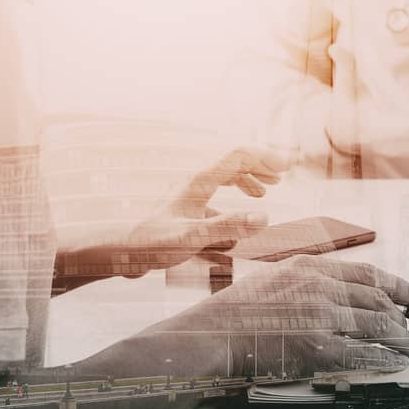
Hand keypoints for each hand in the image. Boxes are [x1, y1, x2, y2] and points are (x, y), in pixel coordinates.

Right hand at [77, 256, 408, 377]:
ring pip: (380, 328)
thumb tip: (342, 294)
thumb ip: (308, 281)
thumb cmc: (235, 313)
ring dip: (405, 341)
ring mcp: (322, 317)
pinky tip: (398, 364)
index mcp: (310, 267)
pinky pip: (365, 355)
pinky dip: (387, 360)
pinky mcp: (319, 349)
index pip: (368, 273)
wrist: (211, 337)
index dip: (398, 286)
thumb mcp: (274, 278)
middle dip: (405, 319)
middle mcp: (321, 287)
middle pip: (379, 301)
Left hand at [124, 147, 289, 268]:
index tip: (288, 166)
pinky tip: (240, 215)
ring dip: (248, 179)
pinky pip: (216, 193)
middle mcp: (196, 183)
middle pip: (233, 162)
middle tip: (282, 176)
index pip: (238, 155)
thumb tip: (264, 217)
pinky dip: (234, 197)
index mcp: (199, 182)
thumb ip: (227, 226)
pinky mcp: (187, 208)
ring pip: (225, 175)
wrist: (121, 252)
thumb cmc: (151, 244)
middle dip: (260, 166)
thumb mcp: (191, 237)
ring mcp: (191, 194)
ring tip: (265, 190)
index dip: (265, 157)